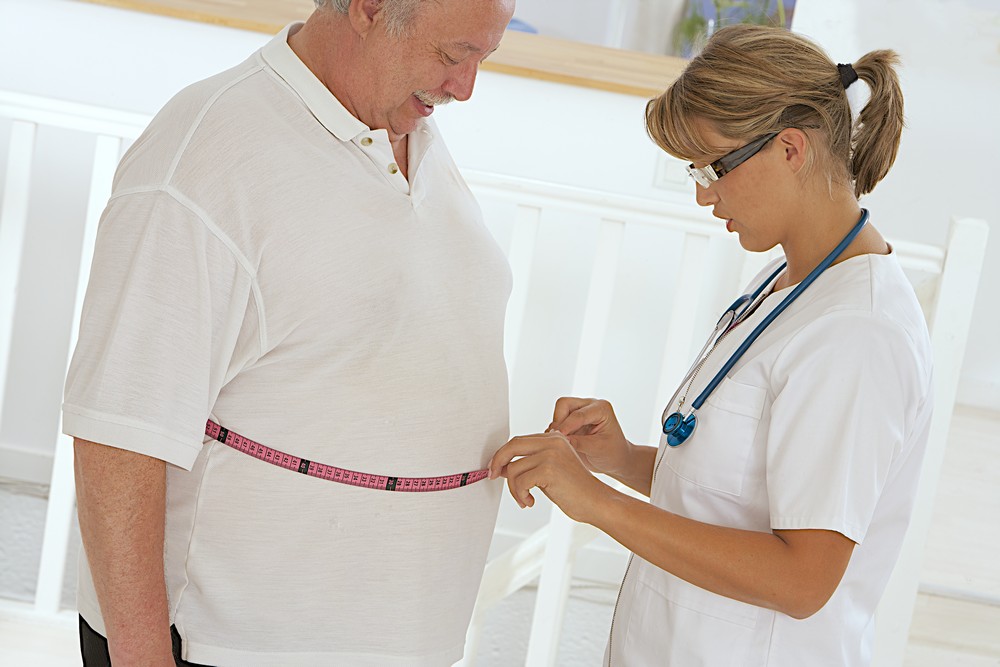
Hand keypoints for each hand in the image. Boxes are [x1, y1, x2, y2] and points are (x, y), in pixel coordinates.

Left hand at [488, 431, 607, 523]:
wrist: (596, 502)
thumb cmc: (575, 491)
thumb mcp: (550, 471)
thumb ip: (531, 463)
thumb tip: (503, 466)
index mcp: (554, 438)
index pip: (519, 441)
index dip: (503, 454)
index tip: (495, 468)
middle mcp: (553, 441)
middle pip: (512, 446)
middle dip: (498, 462)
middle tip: (492, 476)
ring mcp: (551, 454)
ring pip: (513, 469)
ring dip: (513, 489)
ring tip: (524, 499)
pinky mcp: (549, 469)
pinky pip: (519, 481)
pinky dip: (520, 495)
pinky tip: (530, 502)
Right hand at [547, 397, 632, 477]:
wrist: (614, 459)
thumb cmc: (613, 453)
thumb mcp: (599, 449)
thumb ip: (580, 443)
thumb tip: (562, 440)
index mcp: (601, 408)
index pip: (578, 414)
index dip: (565, 426)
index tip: (558, 438)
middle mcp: (589, 406)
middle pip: (564, 404)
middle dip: (558, 421)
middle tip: (558, 439)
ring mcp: (579, 411)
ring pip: (558, 412)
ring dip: (556, 427)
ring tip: (561, 443)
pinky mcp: (571, 421)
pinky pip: (557, 422)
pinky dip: (555, 432)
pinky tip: (561, 443)